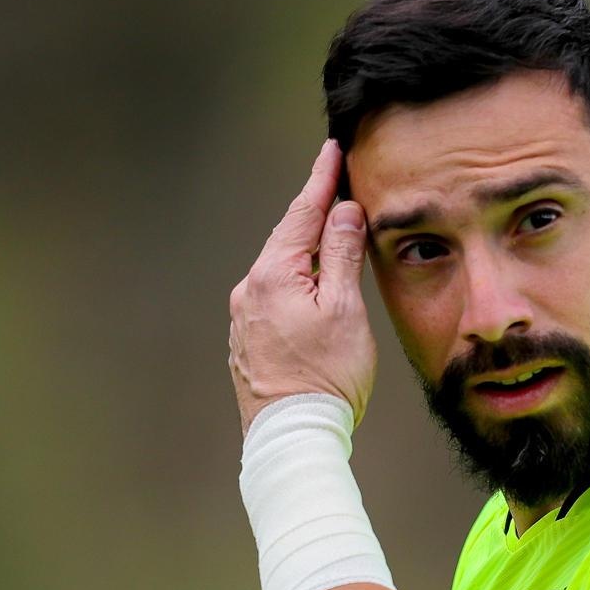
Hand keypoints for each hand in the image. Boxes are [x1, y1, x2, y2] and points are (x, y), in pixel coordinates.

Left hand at [228, 139, 376, 435]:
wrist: (292, 437)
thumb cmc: (324, 378)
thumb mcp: (344, 309)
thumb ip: (342, 255)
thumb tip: (343, 212)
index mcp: (273, 275)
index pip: (302, 214)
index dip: (321, 181)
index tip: (331, 151)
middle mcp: (250, 291)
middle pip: (288, 240)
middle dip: (313, 213)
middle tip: (335, 183)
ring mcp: (245, 319)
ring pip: (281, 270)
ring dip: (307, 252)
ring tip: (332, 235)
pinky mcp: (248, 343)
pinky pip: (275, 298)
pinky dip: (297, 284)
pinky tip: (313, 288)